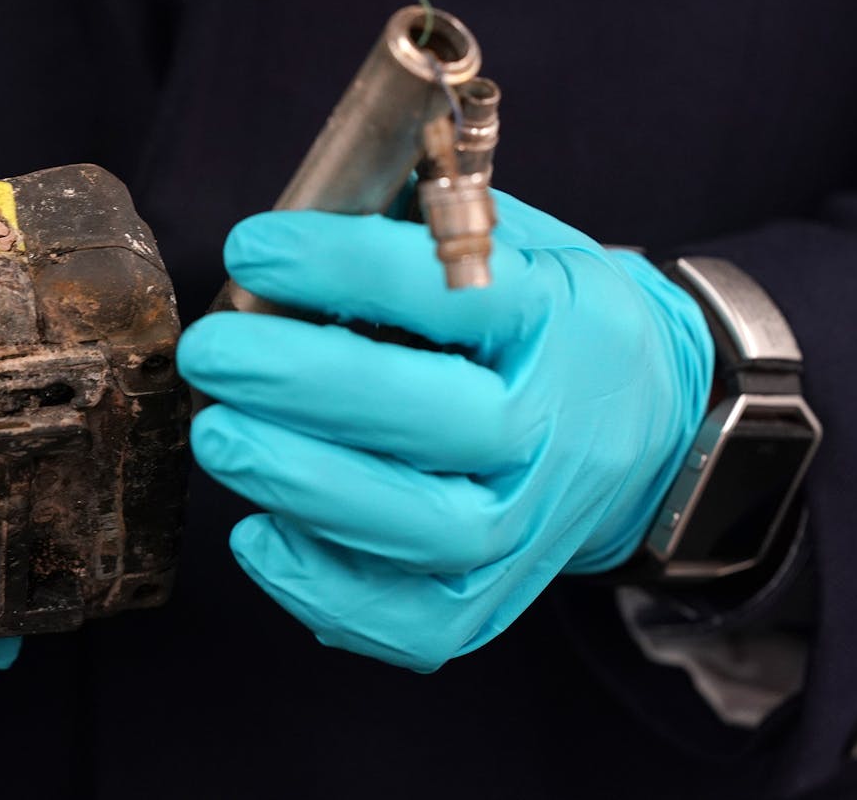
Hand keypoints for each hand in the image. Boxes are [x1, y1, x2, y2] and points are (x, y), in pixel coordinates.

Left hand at [178, 191, 712, 670]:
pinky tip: (258, 535)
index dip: (349, 269)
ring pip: (431, 531)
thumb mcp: (510, 245)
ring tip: (218, 438)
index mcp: (561, 317)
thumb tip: (285, 238)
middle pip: (447, 423)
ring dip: (308, 486)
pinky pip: (415, 622)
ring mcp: (532, 523)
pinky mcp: (495, 597)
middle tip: (212, 352)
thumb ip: (414, 234)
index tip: (254, 248)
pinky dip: (327, 590)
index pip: (461, 292)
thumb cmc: (541, 321)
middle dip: (310, 387)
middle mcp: (557, 427)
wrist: (644, 423)